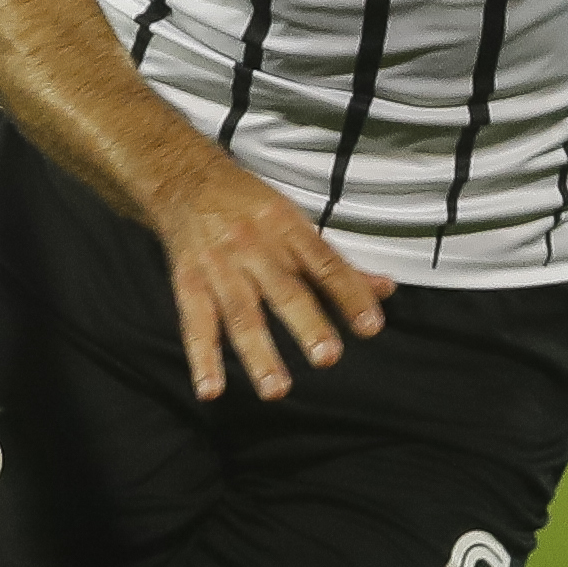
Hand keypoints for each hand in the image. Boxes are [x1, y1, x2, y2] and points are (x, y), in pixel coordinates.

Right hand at [141, 150, 392, 403]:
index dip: (350, 294)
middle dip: (307, 324)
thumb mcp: (294, 219)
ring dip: (258, 353)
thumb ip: (337, 261)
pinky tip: (210, 388)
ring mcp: (219, 266)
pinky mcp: (188, 281)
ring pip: (242, 313)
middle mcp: (255, 247)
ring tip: (276, 389)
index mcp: (287, 228)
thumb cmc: (246, 202)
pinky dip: (202, 358)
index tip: (370, 326)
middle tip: (327, 357)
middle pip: (284, 289)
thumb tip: (384, 289)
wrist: (183, 178)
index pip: (326, 264)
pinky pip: (196, 323)